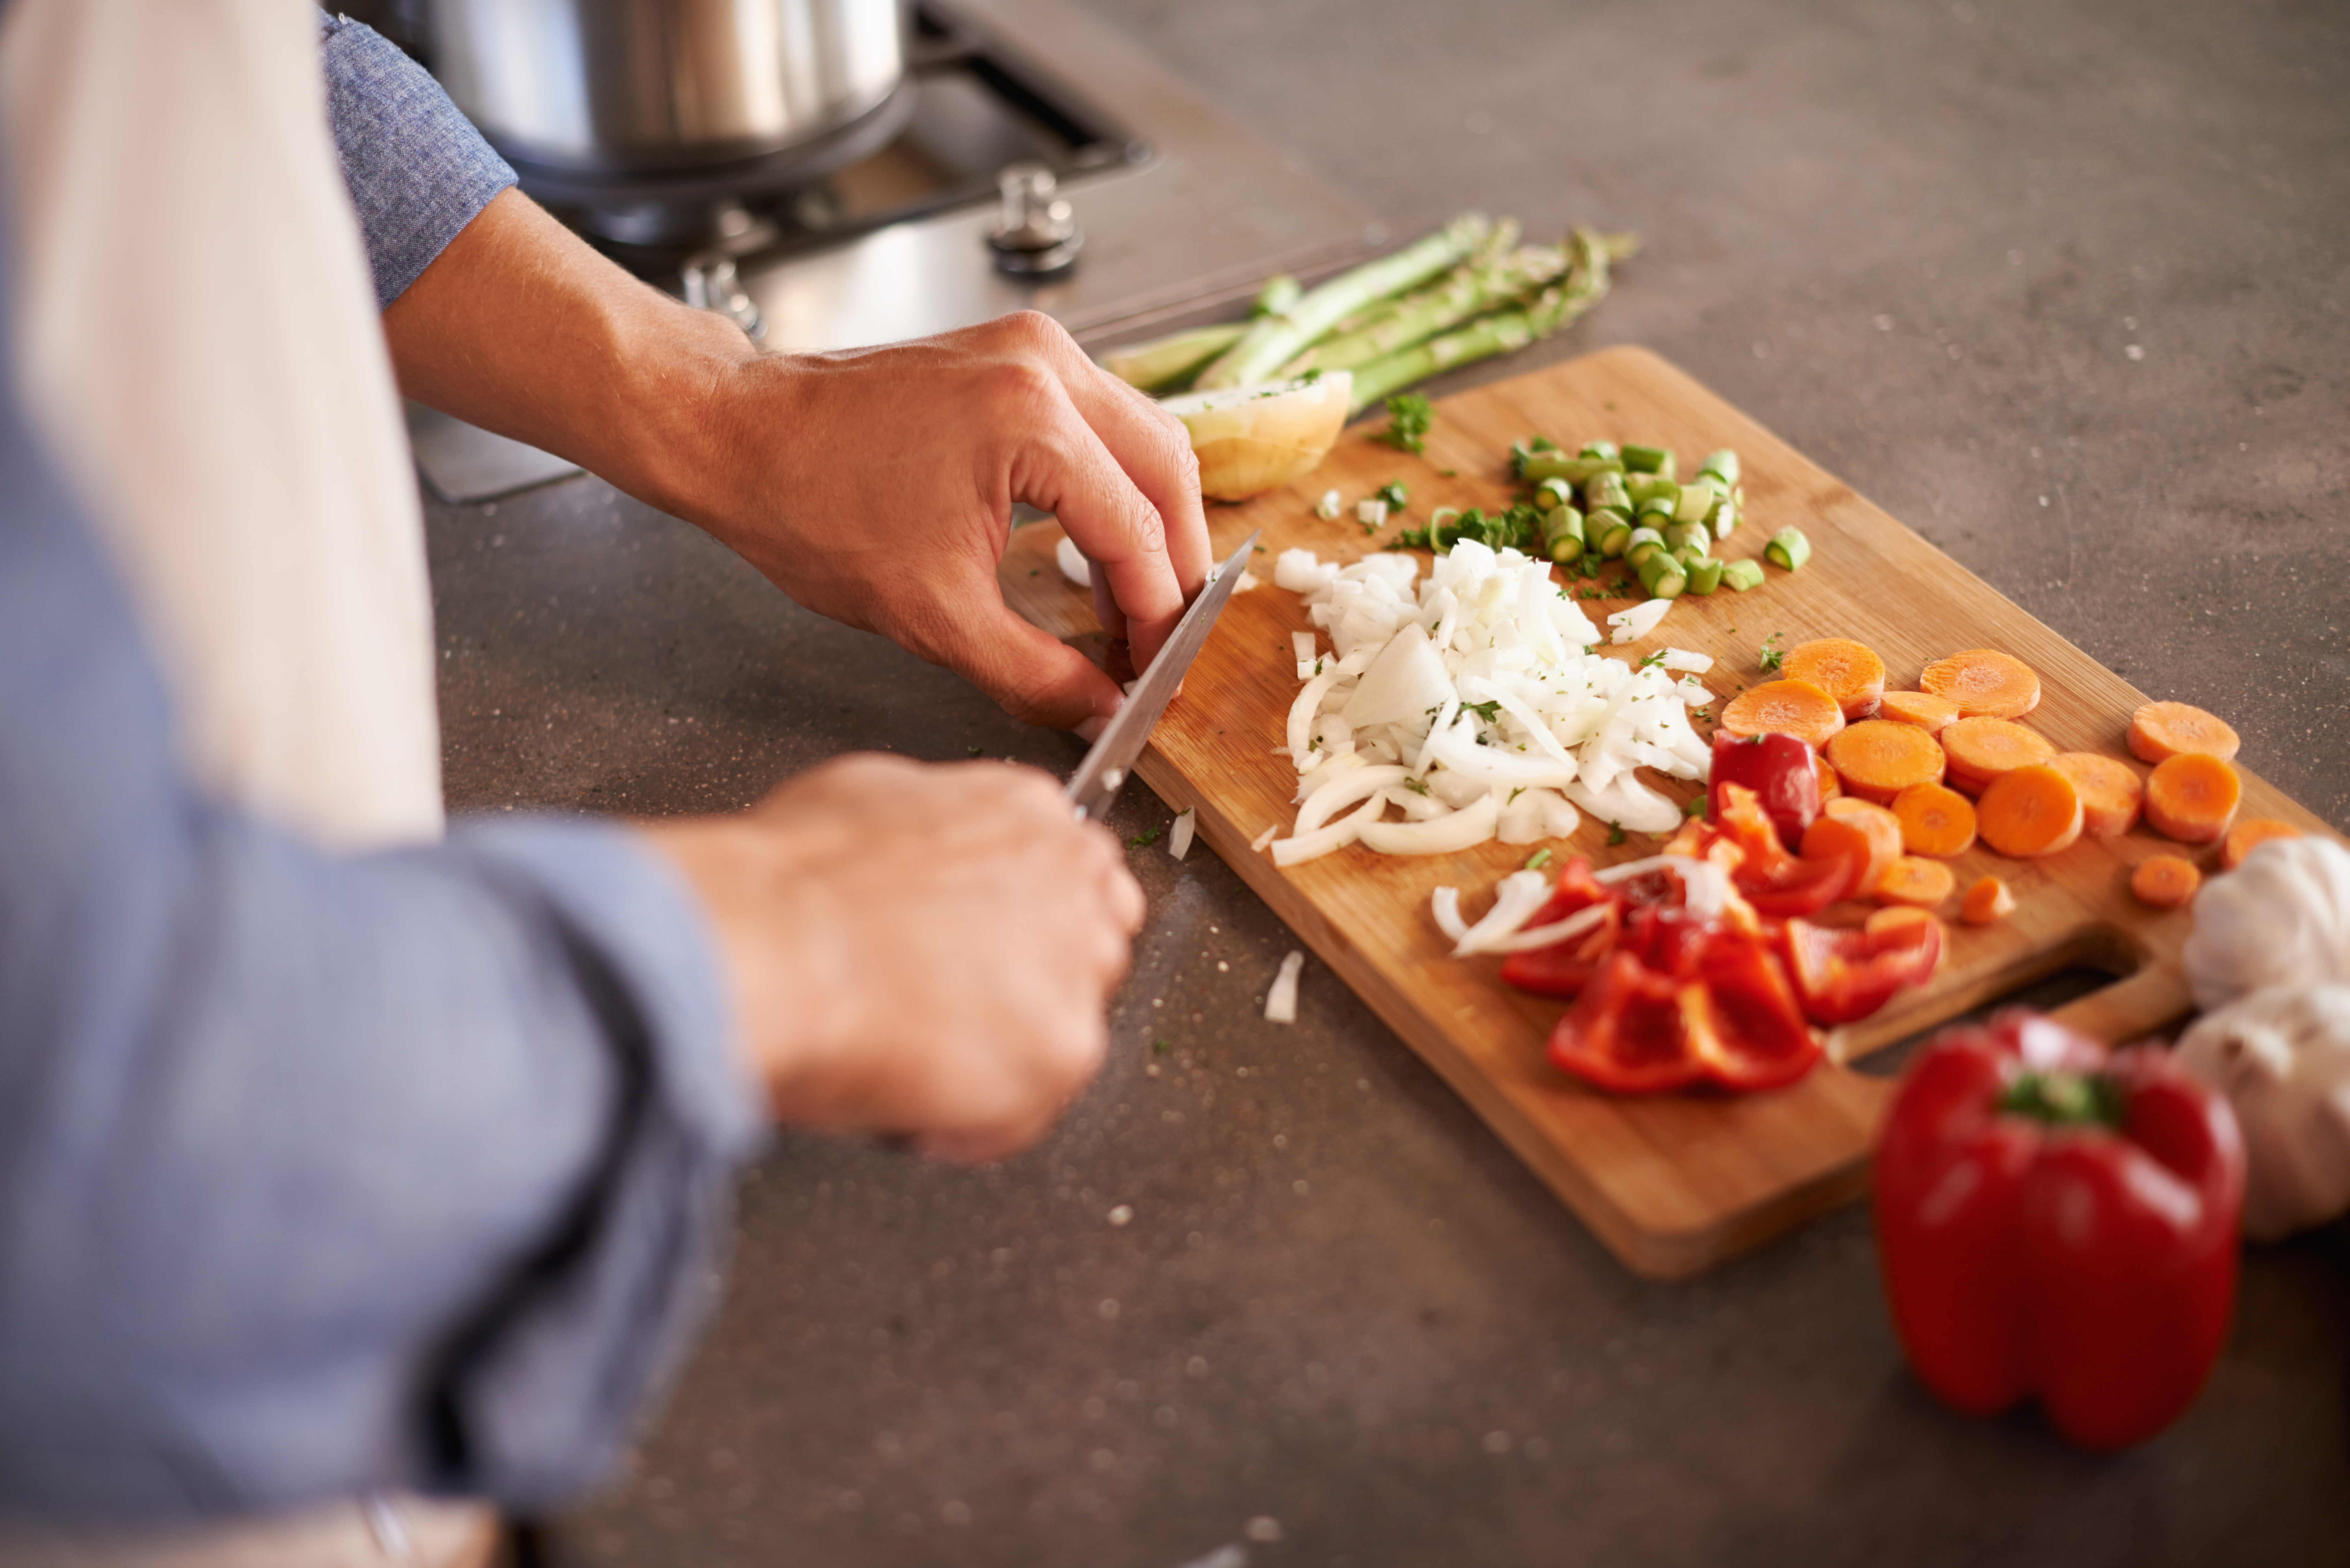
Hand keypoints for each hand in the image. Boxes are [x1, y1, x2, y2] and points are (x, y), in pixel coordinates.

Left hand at [386, 194, 1204, 733]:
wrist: (739, 438)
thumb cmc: (811, 509)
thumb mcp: (933, 615)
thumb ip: (1034, 672)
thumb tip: (1100, 710)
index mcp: (1032, 422)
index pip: (1137, 533)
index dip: (1156, 616)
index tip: (1154, 673)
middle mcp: (1046, 366)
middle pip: (1166, 470)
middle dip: (1175, 564)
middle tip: (1162, 638)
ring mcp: (1033, 348)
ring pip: (1145, 438)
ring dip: (1150, 522)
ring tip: (1133, 601)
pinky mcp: (1015, 352)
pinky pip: (1101, 420)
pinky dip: (1114, 484)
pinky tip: (1096, 544)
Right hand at [637, 754, 1141, 1161]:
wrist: (778, 946)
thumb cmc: (796, 883)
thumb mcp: (864, 798)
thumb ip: (927, 827)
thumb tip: (914, 853)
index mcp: (1027, 812)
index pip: (1072, 873)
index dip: (1023, 924)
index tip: (985, 953)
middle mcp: (1072, 882)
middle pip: (1089, 948)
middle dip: (1028, 987)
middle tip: (950, 1012)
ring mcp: (1076, 968)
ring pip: (1063, 1032)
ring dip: (1001, 1056)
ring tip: (917, 1060)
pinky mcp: (1064, 1049)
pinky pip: (1027, 1110)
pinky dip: (973, 1126)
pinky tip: (915, 1107)